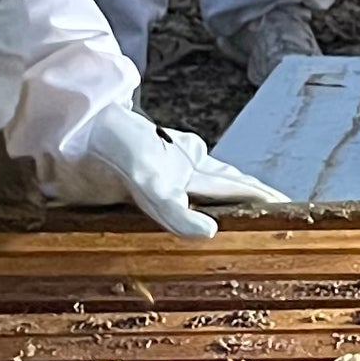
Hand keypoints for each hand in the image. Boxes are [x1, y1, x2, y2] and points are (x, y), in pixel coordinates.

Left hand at [31, 102, 286, 238]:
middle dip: (247, 199)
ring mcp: (158, 174)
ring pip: (198, 189)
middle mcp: (181, 170)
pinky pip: (165, 199)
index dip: (263, 197)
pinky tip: (179, 215)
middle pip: (223, 186)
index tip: (289, 206)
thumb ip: (175, 209)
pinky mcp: (132, 183)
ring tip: (235, 214)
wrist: (70, 126)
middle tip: (271, 211)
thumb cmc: (113, 142)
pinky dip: (178, 209)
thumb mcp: (147, 179)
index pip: (237, 186)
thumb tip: (210, 234)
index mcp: (192, 166)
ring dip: (217, 201)